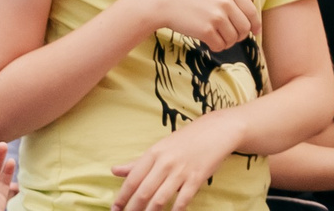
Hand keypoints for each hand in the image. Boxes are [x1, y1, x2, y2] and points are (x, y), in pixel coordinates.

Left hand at [112, 116, 238, 210]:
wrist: (218, 129)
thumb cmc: (186, 139)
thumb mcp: (160, 147)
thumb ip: (138, 162)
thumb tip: (114, 170)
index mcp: (154, 153)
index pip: (132, 180)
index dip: (122, 197)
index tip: (115, 209)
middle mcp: (165, 162)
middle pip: (143, 192)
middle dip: (133, 210)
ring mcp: (182, 170)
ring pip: (160, 199)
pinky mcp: (197, 177)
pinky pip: (182, 200)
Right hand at [128, 0, 260, 49]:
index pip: (252, 11)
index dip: (256, 24)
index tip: (256, 31)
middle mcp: (226, 2)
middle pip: (245, 27)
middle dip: (240, 36)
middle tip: (231, 37)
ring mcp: (216, 16)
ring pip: (233, 38)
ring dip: (227, 42)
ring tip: (218, 39)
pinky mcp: (205, 30)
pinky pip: (220, 45)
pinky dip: (218, 47)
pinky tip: (210, 43)